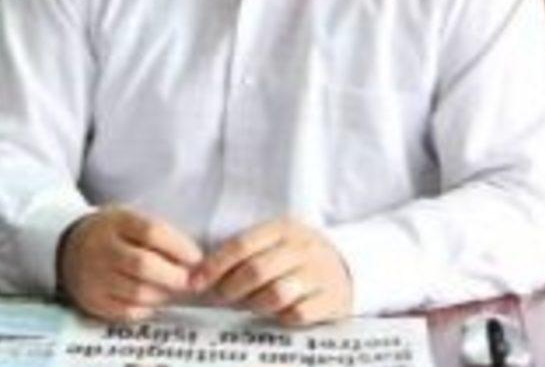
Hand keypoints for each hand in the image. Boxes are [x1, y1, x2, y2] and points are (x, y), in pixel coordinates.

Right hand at [58, 206, 202, 321]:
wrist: (69, 249)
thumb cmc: (113, 235)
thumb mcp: (130, 220)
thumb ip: (160, 235)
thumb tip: (196, 260)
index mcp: (116, 222)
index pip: (152, 232)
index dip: (179, 247)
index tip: (196, 258)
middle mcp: (102, 248)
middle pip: (144, 265)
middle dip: (174, 276)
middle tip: (189, 280)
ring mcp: (95, 277)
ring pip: (138, 292)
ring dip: (163, 294)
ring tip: (170, 289)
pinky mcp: (93, 301)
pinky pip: (128, 312)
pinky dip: (147, 308)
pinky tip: (151, 299)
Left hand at [191, 217, 352, 325]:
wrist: (348, 265)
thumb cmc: (297, 256)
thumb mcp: (275, 242)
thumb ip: (244, 253)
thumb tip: (201, 274)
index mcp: (283, 229)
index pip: (240, 245)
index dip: (214, 266)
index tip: (196, 282)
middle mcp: (302, 248)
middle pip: (256, 270)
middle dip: (230, 288)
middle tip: (220, 298)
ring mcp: (319, 273)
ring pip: (276, 293)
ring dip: (254, 304)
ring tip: (249, 305)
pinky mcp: (331, 299)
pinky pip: (297, 313)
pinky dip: (281, 317)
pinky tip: (276, 313)